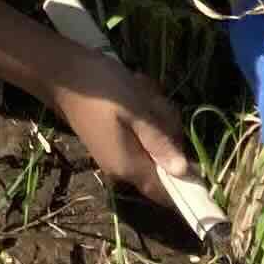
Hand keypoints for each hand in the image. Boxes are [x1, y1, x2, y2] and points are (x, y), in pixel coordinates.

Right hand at [50, 46, 199, 209]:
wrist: (60, 71)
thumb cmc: (100, 90)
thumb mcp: (136, 110)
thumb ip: (159, 141)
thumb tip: (183, 171)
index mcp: (130, 165)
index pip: (165, 192)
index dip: (187, 185)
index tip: (202, 165)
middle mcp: (123, 165)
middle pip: (163, 159)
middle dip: (168, 129)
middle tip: (156, 102)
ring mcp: (117, 150)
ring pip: (154, 140)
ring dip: (155, 114)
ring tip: (140, 90)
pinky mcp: (113, 136)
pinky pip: (139, 130)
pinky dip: (142, 111)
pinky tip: (133, 90)